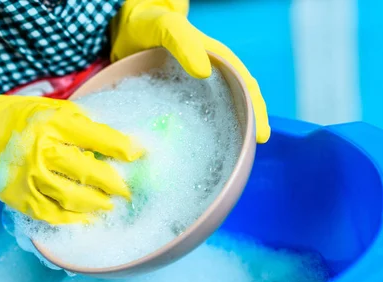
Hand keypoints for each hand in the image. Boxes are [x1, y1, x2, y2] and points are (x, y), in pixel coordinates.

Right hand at [0, 45, 141, 224]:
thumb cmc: (13, 117)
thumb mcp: (47, 108)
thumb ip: (78, 122)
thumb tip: (113, 141)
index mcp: (53, 123)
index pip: (98, 138)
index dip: (123, 149)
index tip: (140, 156)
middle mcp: (43, 150)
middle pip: (90, 172)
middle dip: (116, 184)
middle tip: (130, 191)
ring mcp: (30, 177)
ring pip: (74, 197)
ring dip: (97, 204)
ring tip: (110, 205)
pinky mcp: (19, 197)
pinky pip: (52, 214)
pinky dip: (72, 219)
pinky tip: (86, 219)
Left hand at [110, 0, 269, 143]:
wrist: (121, 29)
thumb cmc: (147, 24)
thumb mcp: (166, 27)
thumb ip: (184, 43)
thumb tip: (204, 72)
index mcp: (216, 60)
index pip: (246, 85)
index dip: (257, 109)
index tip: (262, 135)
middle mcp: (207, 77)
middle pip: (235, 104)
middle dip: (246, 126)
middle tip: (248, 152)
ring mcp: (190, 90)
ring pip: (215, 114)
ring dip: (224, 133)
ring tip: (228, 156)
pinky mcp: (172, 100)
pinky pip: (190, 120)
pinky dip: (197, 135)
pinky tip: (194, 152)